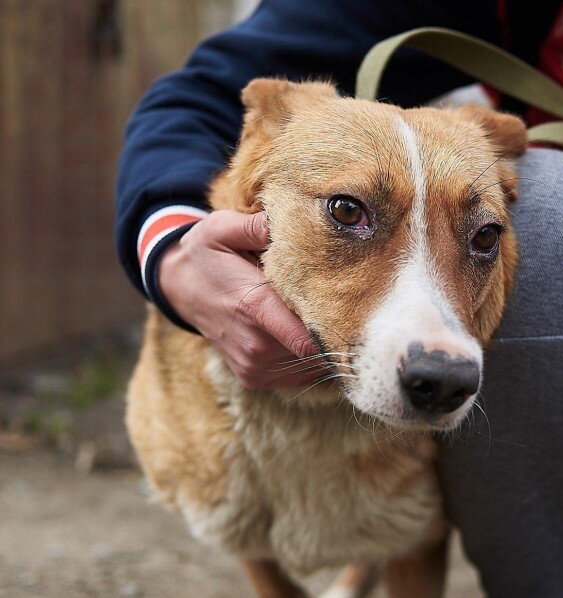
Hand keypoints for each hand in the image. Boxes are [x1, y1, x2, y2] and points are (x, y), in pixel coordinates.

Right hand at [158, 210, 324, 388]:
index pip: (309, 337)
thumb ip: (257, 226)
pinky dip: (305, 358)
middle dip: (329, 328)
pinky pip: (296, 375)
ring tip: (314, 314)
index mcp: (254, 307)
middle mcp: (254, 345)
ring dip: (318, 343)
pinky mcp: (253, 377)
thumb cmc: (206, 254)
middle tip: (338, 302)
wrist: (177, 287)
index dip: (335, 325)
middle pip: (315, 349)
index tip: (350, 306)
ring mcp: (252, 366)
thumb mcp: (223, 228)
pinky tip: (299, 331)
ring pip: (309, 364)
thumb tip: (290, 221)